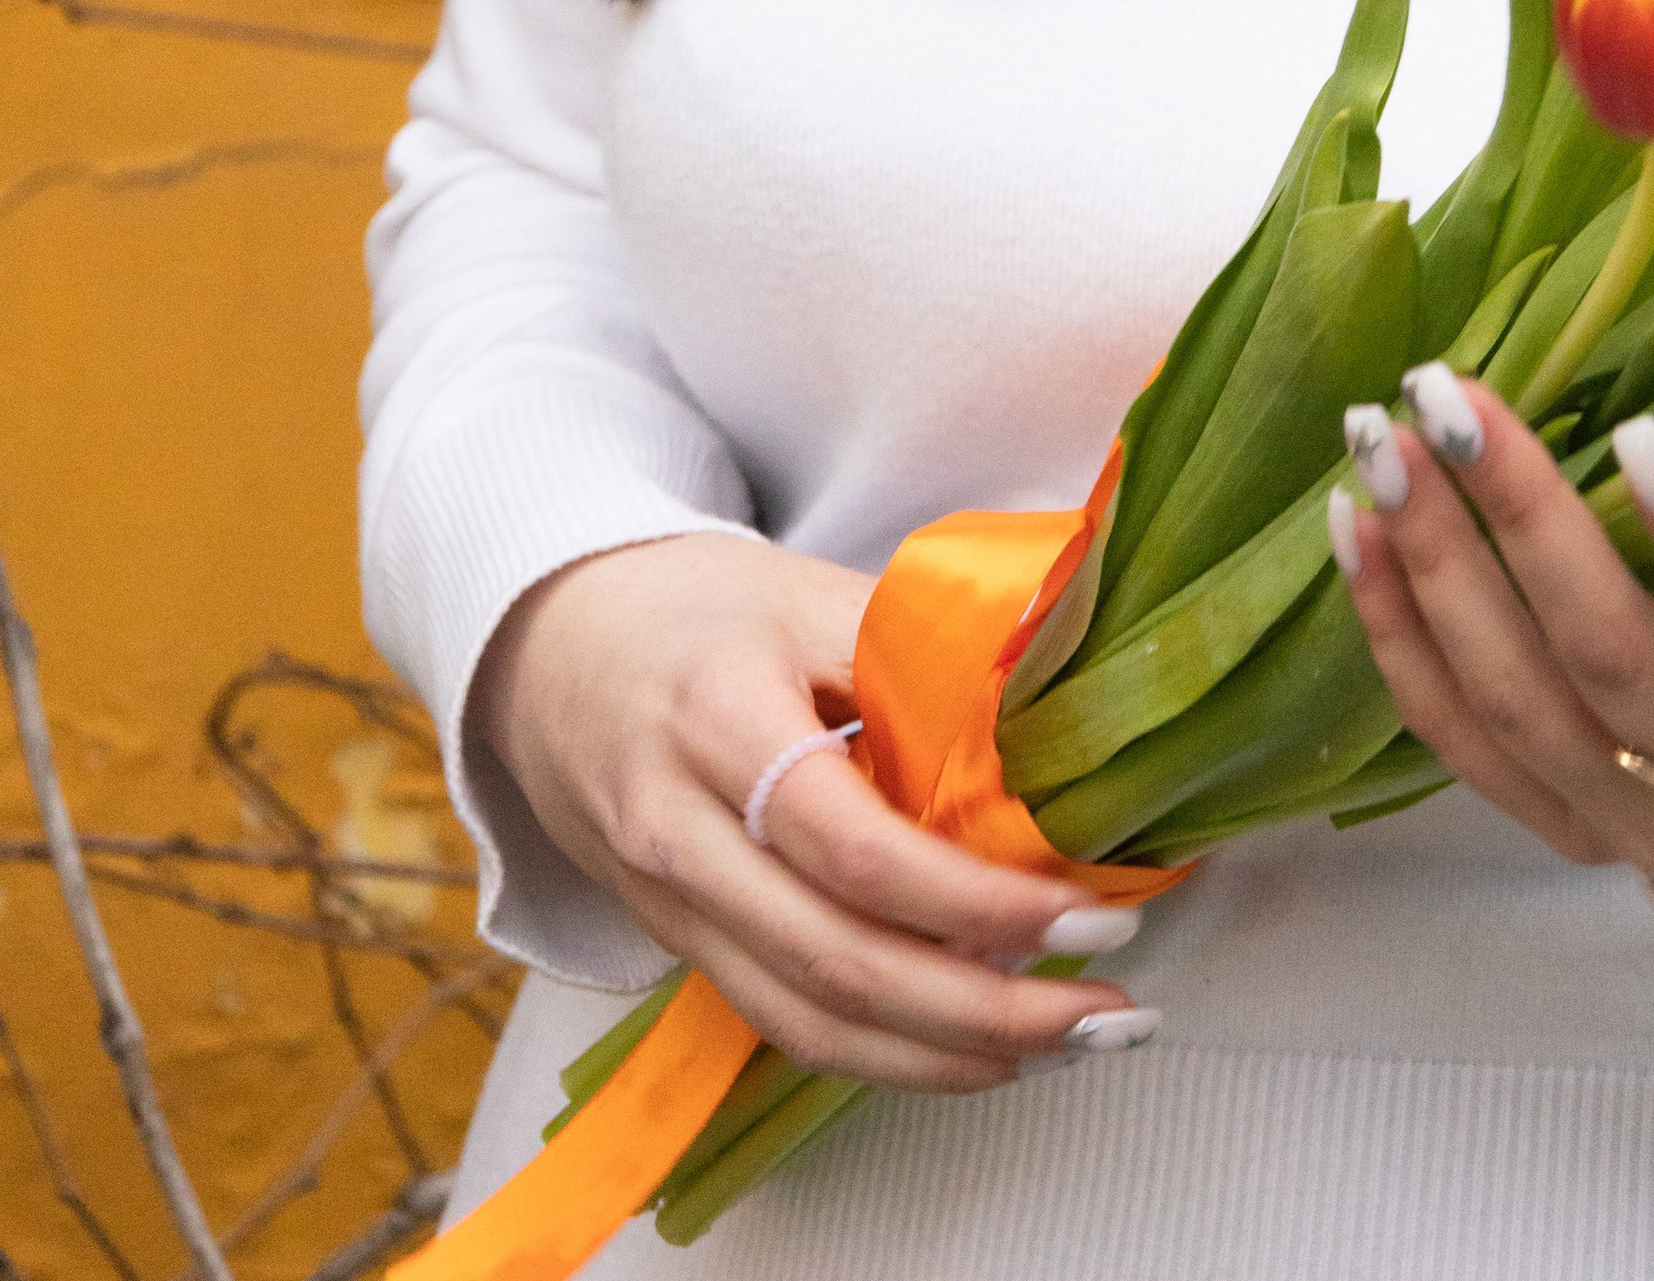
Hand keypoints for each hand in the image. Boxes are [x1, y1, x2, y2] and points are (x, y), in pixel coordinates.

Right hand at [473, 531, 1146, 1087]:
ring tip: (1065, 1044)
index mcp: (722, 725)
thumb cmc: (696, 606)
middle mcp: (683, 837)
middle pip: (838, 965)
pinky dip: (888, 1054)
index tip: (1088, 914)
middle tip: (1106, 1011)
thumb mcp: (807, 594)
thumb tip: (1058, 700)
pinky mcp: (679, 947)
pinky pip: (786, 1023)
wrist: (547, 643)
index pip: (857, 850)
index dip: (978, 902)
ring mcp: (671, 909)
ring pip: (811, 1024)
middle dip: (985, 1010)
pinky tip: (976, 1049)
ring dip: (947, 1059)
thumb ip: (920, 654)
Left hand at [1331, 374, 1653, 871]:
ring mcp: (1636, 827)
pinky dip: (1394, 634)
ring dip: (1433, 567)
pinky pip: (1456, 741)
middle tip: (1448, 396)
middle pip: (1607, 668)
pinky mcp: (1567, 826)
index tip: (1643, 435)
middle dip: (1518, 524)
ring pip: (1510, 703)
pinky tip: (1353, 525)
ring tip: (1380, 442)